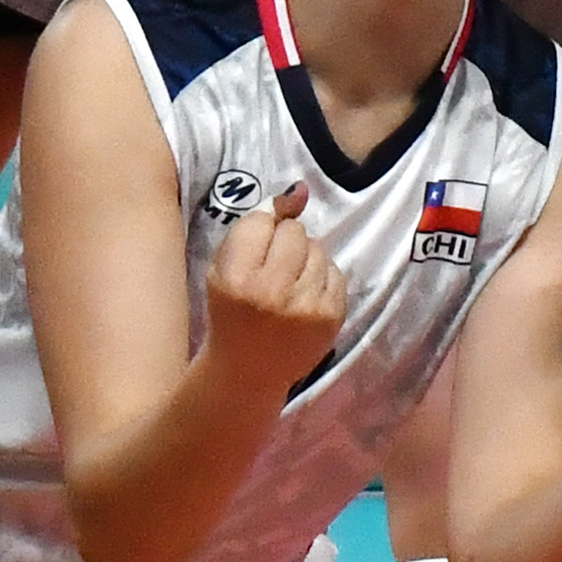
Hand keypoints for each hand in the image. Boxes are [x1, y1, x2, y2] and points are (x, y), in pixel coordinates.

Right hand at [202, 177, 350, 395]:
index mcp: (234, 277)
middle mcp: (270, 291)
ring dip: (305, 260)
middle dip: (284, 244)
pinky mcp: (331, 316)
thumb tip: (301, 189)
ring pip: (317, 249)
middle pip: (294, 231)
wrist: (247, 372)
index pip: (261, 221)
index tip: (252, 255)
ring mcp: (305, 305)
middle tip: (272, 271)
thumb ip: (257, 225)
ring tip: (288, 286)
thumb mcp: (225, 267)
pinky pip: (335, 271)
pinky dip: (322, 279)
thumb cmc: (231, 314)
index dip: (259, 234)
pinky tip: (305, 298)